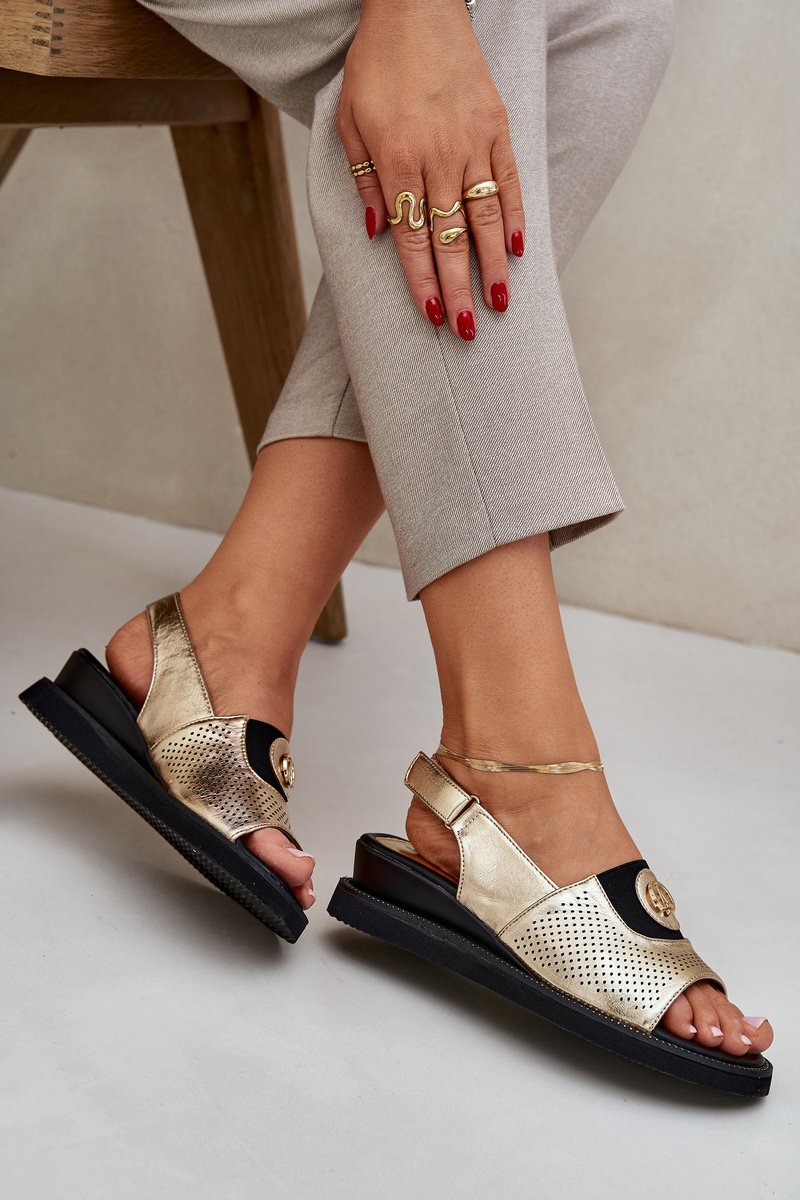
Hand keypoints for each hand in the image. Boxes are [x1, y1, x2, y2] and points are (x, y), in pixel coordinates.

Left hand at [335, 0, 525, 339]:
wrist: (416, 6)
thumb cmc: (377, 66)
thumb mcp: (350, 122)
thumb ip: (364, 181)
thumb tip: (379, 234)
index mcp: (398, 160)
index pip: (412, 237)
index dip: (423, 280)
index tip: (432, 315)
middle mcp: (439, 158)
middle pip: (451, 238)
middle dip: (459, 289)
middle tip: (467, 329)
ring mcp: (472, 143)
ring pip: (485, 218)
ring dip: (493, 267)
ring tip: (501, 304)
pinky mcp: (497, 127)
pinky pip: (509, 182)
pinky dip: (515, 218)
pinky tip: (518, 252)